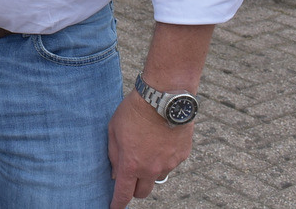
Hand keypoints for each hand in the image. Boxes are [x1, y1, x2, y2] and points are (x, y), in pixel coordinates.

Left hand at [106, 92, 193, 208]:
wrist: (164, 97)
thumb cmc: (135, 110)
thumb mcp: (114, 129)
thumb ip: (113, 154)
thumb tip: (115, 173)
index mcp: (131, 164)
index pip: (124, 193)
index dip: (118, 204)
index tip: (114, 208)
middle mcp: (151, 169)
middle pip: (143, 192)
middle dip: (135, 188)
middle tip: (131, 174)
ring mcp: (168, 164)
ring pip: (157, 176)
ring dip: (151, 169)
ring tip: (147, 144)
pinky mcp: (181, 156)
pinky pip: (170, 163)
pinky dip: (164, 156)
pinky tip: (161, 138)